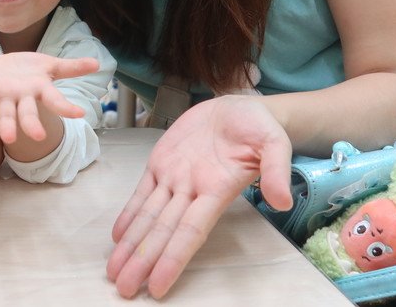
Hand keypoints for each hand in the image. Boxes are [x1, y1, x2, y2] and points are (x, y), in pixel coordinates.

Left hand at [0, 52, 98, 143]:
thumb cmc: (27, 69)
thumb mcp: (49, 65)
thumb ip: (72, 67)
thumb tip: (97, 64)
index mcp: (39, 89)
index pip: (54, 99)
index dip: (65, 107)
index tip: (80, 113)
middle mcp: (22, 98)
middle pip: (28, 113)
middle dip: (32, 124)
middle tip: (38, 137)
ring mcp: (4, 99)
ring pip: (5, 115)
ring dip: (7, 126)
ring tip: (9, 138)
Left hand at [107, 96, 292, 298]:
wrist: (239, 106)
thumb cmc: (258, 127)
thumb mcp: (275, 142)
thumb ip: (276, 170)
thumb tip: (282, 200)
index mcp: (216, 190)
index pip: (190, 232)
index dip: (173, 259)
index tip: (158, 287)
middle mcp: (192, 190)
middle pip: (163, 231)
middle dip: (143, 261)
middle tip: (122, 289)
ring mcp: (175, 177)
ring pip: (148, 216)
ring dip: (131, 244)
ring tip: (113, 271)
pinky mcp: (162, 161)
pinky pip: (142, 191)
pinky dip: (129, 213)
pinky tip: (118, 235)